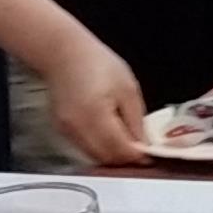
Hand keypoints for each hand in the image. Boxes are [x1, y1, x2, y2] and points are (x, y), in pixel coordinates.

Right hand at [38, 31, 148, 165]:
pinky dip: (100, 148)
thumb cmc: (98, 64)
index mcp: (96, 114)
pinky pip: (84, 148)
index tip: (151, 155)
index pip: (119, 149)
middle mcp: (78, 127)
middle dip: (126, 159)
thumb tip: (143, 144)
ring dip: (113, 155)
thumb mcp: (128, 88)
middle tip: (142, 152)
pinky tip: (111, 137)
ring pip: (95, 156)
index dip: (138, 156)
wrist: (64, 54)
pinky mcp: (62, 130)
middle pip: (106, 157)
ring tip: (128, 143)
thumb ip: (136, 120)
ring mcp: (67, 131)